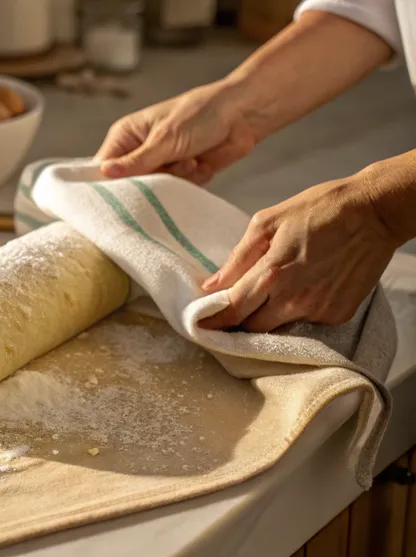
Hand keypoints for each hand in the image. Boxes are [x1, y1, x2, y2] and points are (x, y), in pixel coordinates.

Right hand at [95, 81, 256, 183]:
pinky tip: (201, 162)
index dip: (107, 183)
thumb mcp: (164, 139)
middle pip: (129, 185)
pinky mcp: (181, 175)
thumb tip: (104, 173)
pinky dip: (191, 180)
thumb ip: (136, 162)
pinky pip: (177, 192)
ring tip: (190, 159)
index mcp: (127, 136)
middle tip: (166, 170)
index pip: (103, 167)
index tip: (116, 196)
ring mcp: (161, 164)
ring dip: (176, 179)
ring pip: (155, 191)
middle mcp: (140, 152)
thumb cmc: (199, 114)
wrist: (242, 115)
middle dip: (151, 181)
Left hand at [198, 175, 398, 332]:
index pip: (231, 311)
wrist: (374, 212)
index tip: (199, 324)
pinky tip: (304, 289)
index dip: (212, 321)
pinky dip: (297, 311)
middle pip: (251, 328)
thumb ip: (237, 258)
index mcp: (271, 274)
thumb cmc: (317, 210)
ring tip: (271, 294)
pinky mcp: (337, 315)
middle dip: (239, 320)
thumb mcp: (267, 222)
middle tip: (236, 305)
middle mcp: (293, 299)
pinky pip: (306, 323)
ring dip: (267, 317)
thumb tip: (212, 285)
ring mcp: (318, 310)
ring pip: (277, 329)